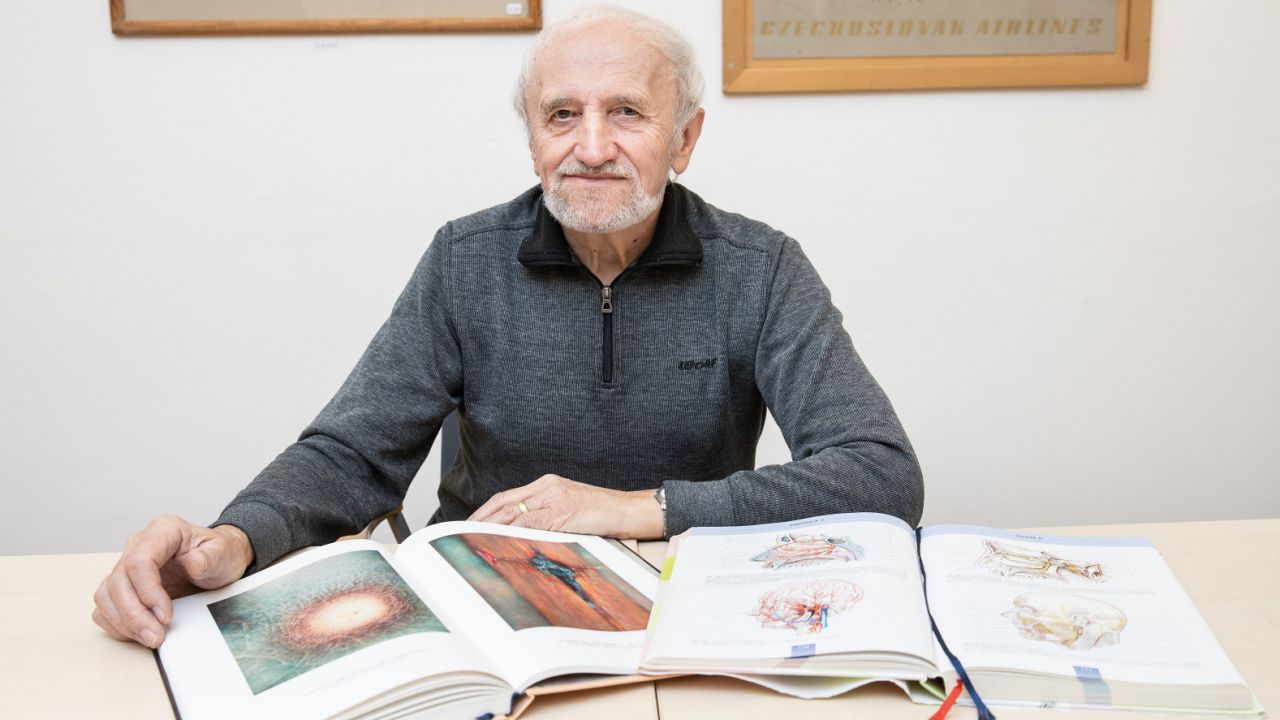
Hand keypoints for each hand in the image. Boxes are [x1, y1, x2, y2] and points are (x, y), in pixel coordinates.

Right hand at [92, 516, 253, 647]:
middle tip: (156, 635)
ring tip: (151, 637)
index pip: (139, 561)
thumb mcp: (224, 553)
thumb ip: (210, 557)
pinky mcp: (124, 586)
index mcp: (162, 531)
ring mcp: (127, 566)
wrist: (217, 562)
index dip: (147, 591)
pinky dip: (118, 624)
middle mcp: (138, 546)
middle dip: (135, 614)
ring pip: (107, 595)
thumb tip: (193, 564)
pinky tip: (138, 633)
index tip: (165, 615)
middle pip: (119, 581)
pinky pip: (106, 607)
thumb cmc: (219, 553)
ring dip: (124, 622)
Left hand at [467, 474, 662, 539]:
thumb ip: (545, 517)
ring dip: (492, 527)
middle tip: (463, 532)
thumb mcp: (568, 509)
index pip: (508, 497)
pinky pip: (532, 522)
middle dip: (481, 518)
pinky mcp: (563, 512)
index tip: (471, 523)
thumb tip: (520, 534)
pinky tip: (502, 540)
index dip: (486, 510)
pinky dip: (514, 532)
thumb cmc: (600, 512)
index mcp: (546, 484)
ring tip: (475, 539)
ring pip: (514, 512)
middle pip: (505, 502)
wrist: (626, 509)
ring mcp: (554, 498)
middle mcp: (547, 487)